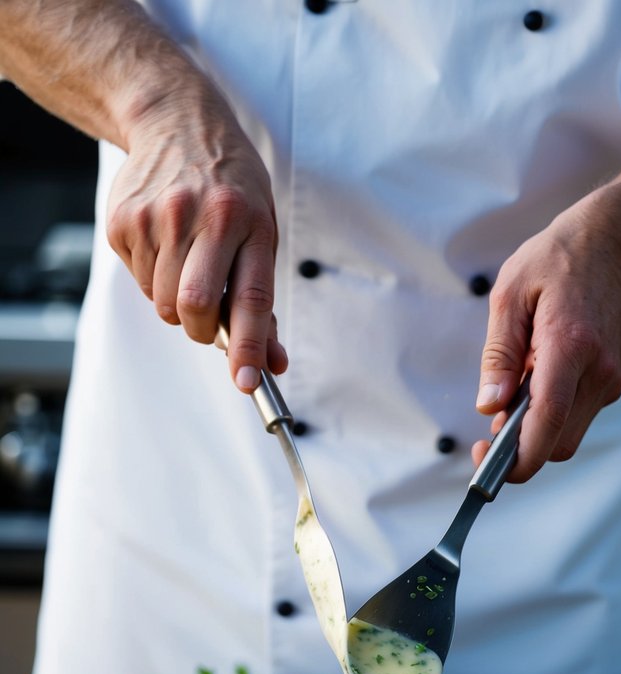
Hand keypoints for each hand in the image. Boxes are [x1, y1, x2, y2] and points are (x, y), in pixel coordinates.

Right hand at [106, 85, 286, 390]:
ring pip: (164, 303)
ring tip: (188, 263)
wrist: (175, 120)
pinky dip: (155, 279)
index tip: (248, 382)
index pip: (250, 299)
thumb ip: (262, 301)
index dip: (248, 347)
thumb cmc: (230, 187)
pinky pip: (140, 281)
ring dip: (177, 303)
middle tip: (207, 318)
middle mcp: (203, 216)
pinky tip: (165, 244)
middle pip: (194, 307)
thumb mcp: (261, 232)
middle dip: (201, 330)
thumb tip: (272, 363)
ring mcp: (158, 217)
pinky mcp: (123, 220)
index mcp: (248, 221)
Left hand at [473, 191, 620, 481]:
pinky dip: (552, 414)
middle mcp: (599, 369)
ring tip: (518, 385)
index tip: (487, 462)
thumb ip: (497, 356)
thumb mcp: (508, 297)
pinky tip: (538, 378)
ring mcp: (612, 378)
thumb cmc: (554, 261)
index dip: (518, 455)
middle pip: (558, 442)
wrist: (609, 242)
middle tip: (492, 423)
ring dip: (537, 428)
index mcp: (570, 345)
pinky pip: (577, 416)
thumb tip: (487, 407)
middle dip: (521, 447)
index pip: (548, 420)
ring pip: (568, 434)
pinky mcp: (613, 381)